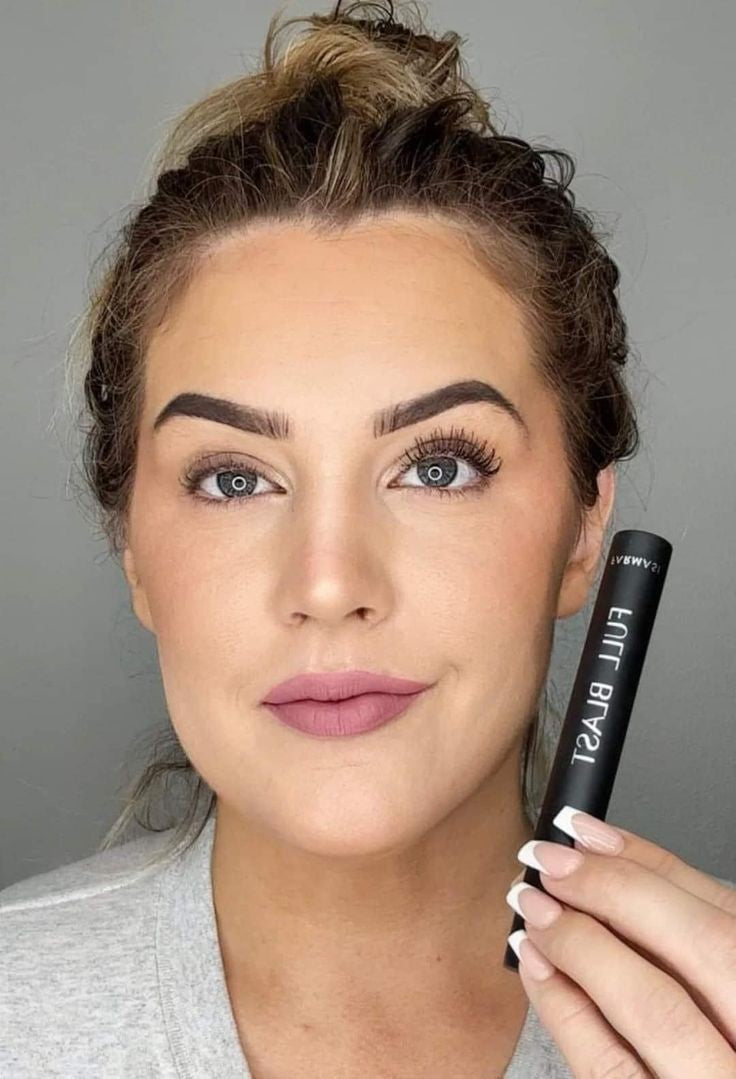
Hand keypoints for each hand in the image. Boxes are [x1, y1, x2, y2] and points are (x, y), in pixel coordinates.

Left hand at [505, 806, 735, 1076]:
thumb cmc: (714, 1039)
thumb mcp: (721, 978)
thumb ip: (687, 930)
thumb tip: (607, 857)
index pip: (725, 914)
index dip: (647, 860)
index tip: (584, 831)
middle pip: (703, 947)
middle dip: (616, 891)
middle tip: (551, 860)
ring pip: (656, 1006)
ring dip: (583, 943)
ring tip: (532, 906)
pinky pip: (606, 1066)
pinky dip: (563, 1007)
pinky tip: (535, 965)